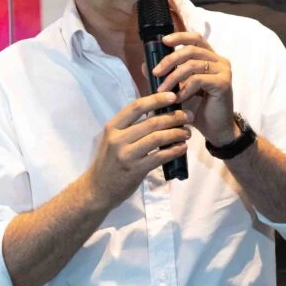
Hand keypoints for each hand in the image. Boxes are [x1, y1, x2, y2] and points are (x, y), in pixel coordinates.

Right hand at [84, 91, 192, 210]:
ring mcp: (126, 155)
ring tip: (187, 132)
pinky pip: (160, 157)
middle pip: (151, 122)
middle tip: (188, 115)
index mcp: (112, 127)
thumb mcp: (113, 139)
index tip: (173, 96)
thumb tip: (157, 110)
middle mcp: (118, 139)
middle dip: (174, 117)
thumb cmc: (109, 162)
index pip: (136, 107)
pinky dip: (174, 151)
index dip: (156, 99)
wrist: (97, 189)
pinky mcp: (135, 170)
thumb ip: (130, 126)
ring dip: (177, 133)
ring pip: (158, 138)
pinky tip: (182, 147)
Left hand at [152, 32, 237, 145]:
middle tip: (155, 73)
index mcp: (209, 58)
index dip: (179, 36)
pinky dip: (184, 89)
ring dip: (173, 78)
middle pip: (191, 49)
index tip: (163, 41)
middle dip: (169, 60)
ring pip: (192, 64)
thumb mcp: (177, 90)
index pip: (195, 38)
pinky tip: (178, 98)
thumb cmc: (198, 108)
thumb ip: (164, 76)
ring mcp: (223, 71)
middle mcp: (219, 61)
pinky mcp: (223, 83)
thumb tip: (144, 65)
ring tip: (162, 91)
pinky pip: (198, 80)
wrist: (215, 129)